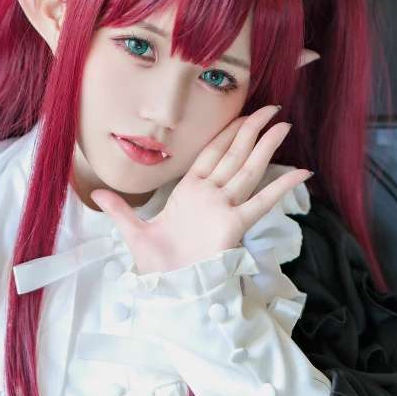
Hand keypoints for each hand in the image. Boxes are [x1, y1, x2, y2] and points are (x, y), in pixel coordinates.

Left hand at [90, 105, 312, 274]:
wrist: (166, 287)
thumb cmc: (156, 264)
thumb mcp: (132, 232)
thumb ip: (120, 210)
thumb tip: (95, 193)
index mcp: (189, 192)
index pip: (212, 154)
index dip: (228, 132)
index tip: (245, 114)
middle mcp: (210, 196)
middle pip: (235, 154)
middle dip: (252, 130)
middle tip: (272, 108)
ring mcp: (224, 208)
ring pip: (248, 169)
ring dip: (265, 147)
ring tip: (283, 126)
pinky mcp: (234, 225)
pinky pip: (261, 202)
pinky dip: (281, 188)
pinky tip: (301, 173)